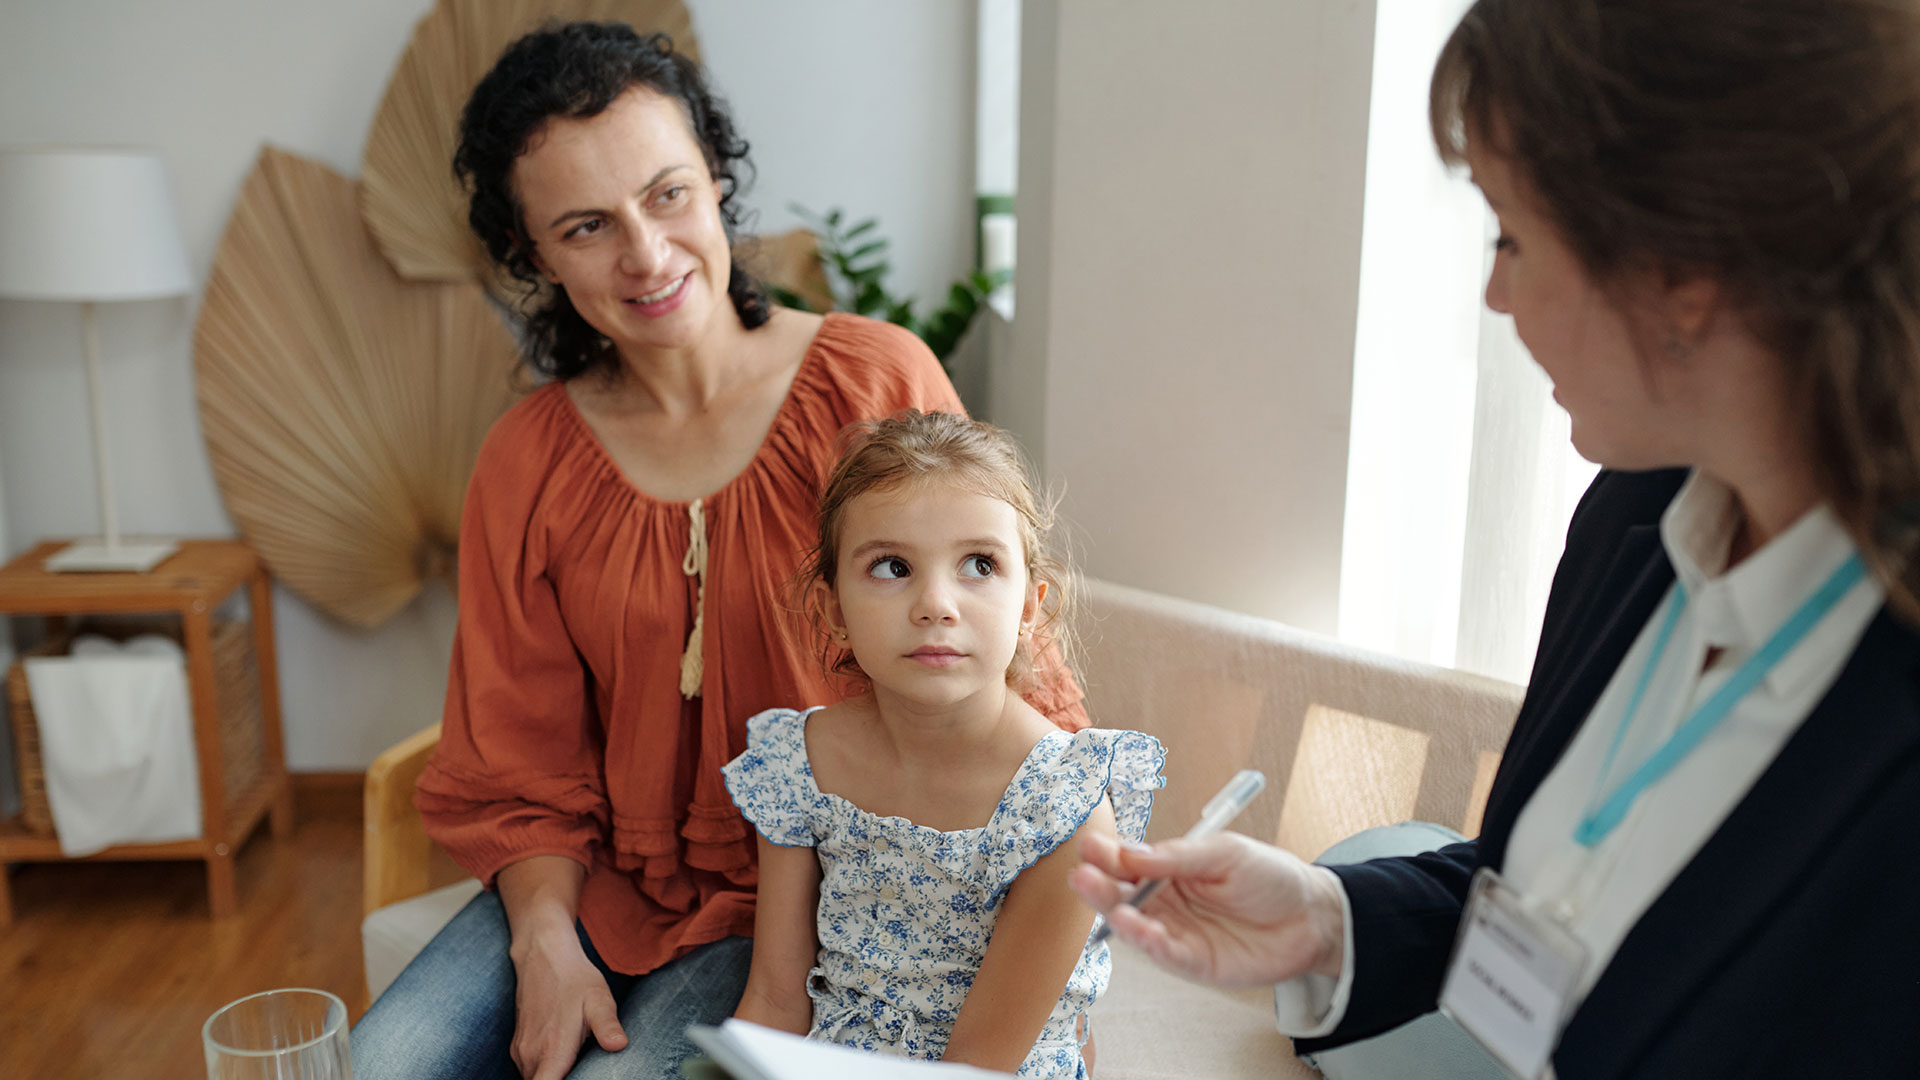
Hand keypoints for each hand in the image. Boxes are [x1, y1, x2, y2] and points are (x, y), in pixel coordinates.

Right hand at [508, 921, 627, 1079]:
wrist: (544, 956)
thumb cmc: (575, 979)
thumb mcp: (598, 999)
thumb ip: (607, 1026)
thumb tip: (619, 1045)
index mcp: (552, 1051)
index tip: (577, 1079)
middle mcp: (531, 1056)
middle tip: (584, 1071)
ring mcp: (521, 1052)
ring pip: (533, 1079)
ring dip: (553, 1077)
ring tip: (576, 1065)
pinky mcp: (517, 1047)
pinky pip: (529, 1070)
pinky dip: (543, 1071)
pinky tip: (562, 1058)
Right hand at [1068, 831, 1346, 988]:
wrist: (1312, 915)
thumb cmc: (1269, 876)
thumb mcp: (1224, 853)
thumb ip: (1177, 857)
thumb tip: (1130, 852)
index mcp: (1167, 869)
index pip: (1127, 862)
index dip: (1107, 855)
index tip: (1090, 847)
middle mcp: (1164, 902)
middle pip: (1121, 896)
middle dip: (1099, 887)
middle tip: (1082, 876)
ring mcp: (1176, 933)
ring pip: (1137, 928)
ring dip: (1121, 919)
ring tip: (1114, 908)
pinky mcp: (1194, 962)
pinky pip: (1167, 956)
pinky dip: (1153, 946)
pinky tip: (1145, 933)